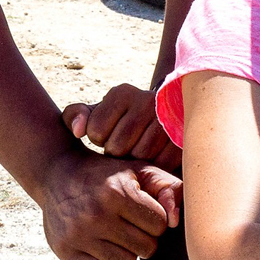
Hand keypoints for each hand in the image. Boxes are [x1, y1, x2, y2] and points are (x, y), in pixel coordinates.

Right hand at [37, 148, 181, 259]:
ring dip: (126, 252)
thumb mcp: (140, 170)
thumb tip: (174, 220)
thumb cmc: (107, 174)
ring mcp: (79, 235)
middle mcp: (97, 215)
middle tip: (130, 223)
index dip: (155, 218)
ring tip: (116, 234)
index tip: (143, 209)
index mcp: (118, 192)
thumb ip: (169, 187)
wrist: (59, 174)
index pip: (160, 224)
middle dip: (144, 237)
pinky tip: (101, 245)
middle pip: (146, 248)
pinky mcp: (65, 251)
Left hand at [64, 83, 180, 169]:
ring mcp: (168, 117)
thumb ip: (76, 116)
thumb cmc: (122, 121)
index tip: (110, 133)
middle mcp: (147, 100)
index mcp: (122, 93)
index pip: (95, 130)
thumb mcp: (97, 115)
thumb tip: (78, 131)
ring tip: (139, 150)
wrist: (164, 119)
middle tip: (126, 146)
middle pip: (117, 147)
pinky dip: (156, 167)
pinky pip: (162, 163)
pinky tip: (155, 157)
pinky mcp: (184, 135)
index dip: (99, 140)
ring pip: (140, 157)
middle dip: (116, 154)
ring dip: (136, 162)